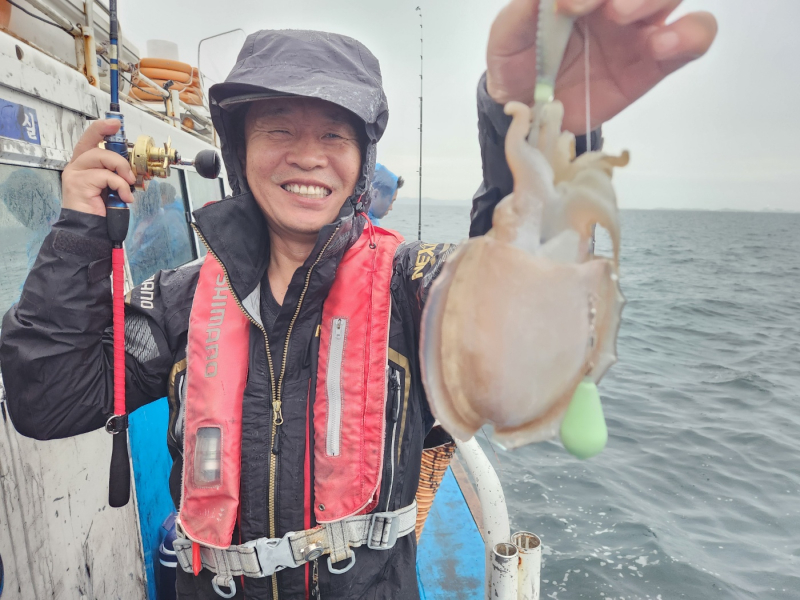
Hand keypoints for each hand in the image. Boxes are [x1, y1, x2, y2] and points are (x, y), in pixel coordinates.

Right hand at [62, 119, 135, 215]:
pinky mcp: (78, 182)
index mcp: (84, 163)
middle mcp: (77, 165)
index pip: (89, 138)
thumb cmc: (101, 208)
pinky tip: (125, 197)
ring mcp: (75, 173)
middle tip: (130, 174)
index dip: (101, 128)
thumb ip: (115, 171)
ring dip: (121, 170)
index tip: (115, 123)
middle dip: (118, 157)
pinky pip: (106, 176)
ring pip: (101, 156)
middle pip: (97, 146)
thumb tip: (132, 165)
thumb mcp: (112, 185)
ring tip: (128, 184)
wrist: (90, 229)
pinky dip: (121, 185)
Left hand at [486, 0, 717, 132]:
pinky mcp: (655, 64)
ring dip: (652, 0)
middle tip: (607, 10)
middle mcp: (617, 2)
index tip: (566, 5)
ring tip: (622, 18)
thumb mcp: (509, 33)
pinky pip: (694, 40)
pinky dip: (690, 36)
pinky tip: (660, 47)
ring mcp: (640, 30)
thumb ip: (526, 10)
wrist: (526, 109)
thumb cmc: (518, 61)